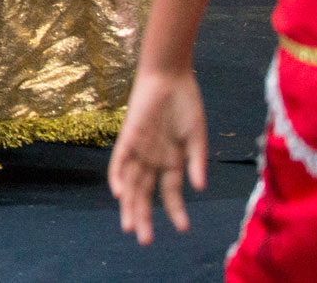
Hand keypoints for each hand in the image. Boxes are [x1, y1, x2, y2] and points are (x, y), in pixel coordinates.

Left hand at [110, 67, 208, 244]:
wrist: (170, 76)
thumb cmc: (186, 104)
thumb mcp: (196, 136)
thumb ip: (196, 162)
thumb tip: (198, 188)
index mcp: (171, 160)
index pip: (169, 193)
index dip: (175, 211)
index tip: (183, 229)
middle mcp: (152, 158)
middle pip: (144, 193)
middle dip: (143, 216)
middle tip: (143, 240)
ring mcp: (138, 148)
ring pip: (130, 182)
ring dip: (129, 204)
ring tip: (130, 227)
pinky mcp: (128, 135)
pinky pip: (119, 159)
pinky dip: (117, 175)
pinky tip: (118, 193)